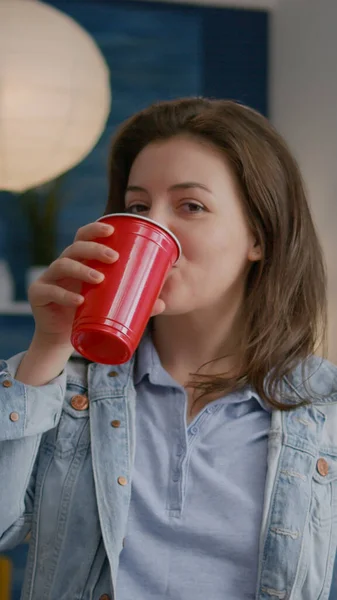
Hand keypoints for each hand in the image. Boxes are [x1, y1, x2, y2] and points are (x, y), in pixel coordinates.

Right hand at [28, 221, 164, 349]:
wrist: (63, 339)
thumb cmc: (88, 315)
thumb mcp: (110, 306)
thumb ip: (134, 303)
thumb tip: (163, 304)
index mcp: (80, 261)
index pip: (83, 236)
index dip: (95, 228)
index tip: (112, 229)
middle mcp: (63, 265)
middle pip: (75, 247)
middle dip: (94, 248)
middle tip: (114, 257)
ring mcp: (49, 279)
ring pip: (62, 265)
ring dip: (82, 269)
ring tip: (99, 278)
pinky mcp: (38, 295)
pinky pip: (49, 291)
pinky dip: (64, 295)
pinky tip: (78, 300)